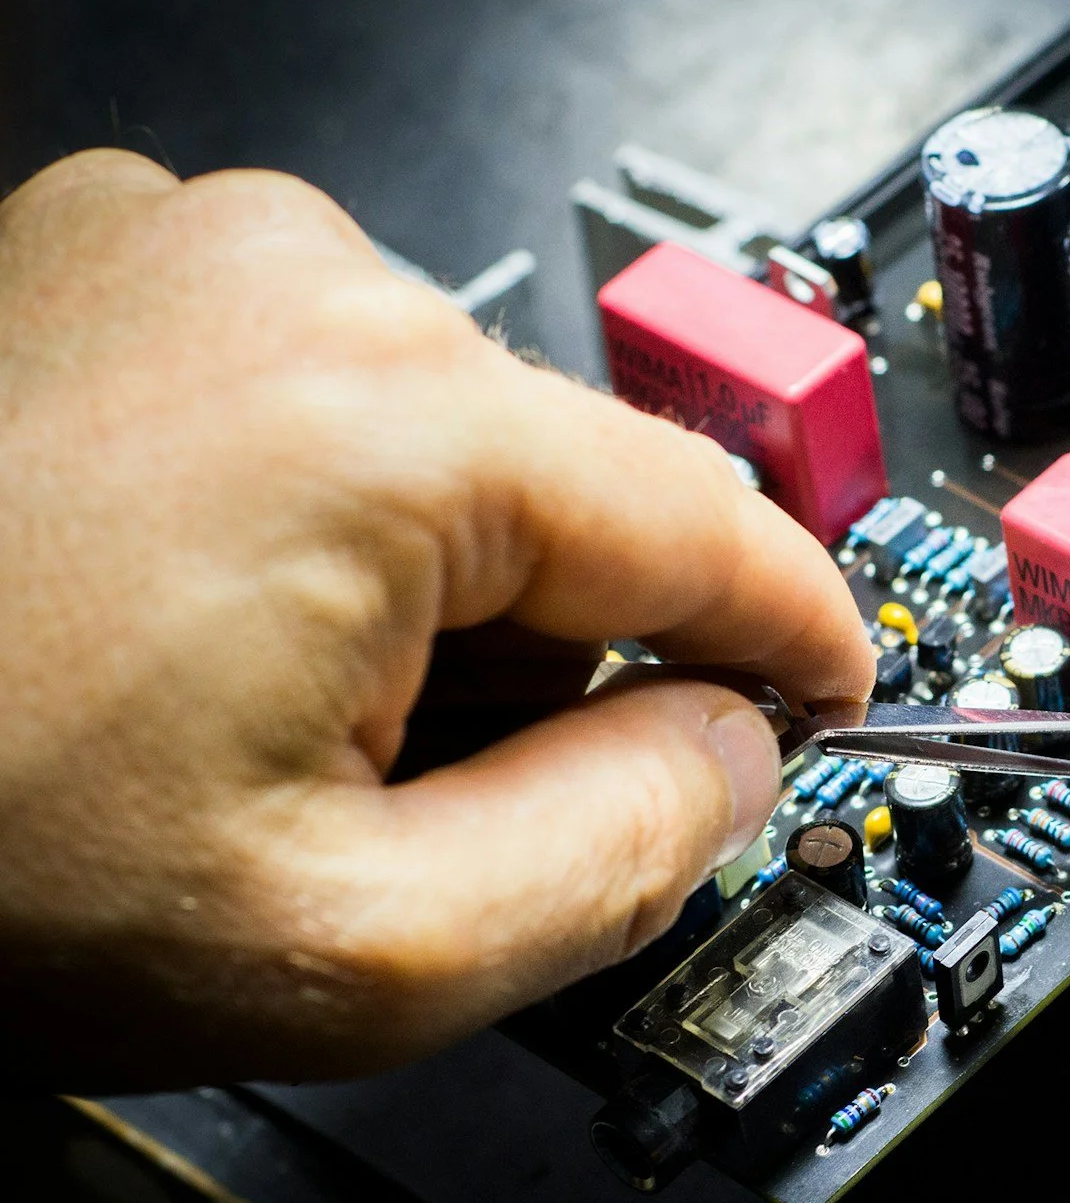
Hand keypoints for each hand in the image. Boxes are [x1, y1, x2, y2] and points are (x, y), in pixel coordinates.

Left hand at [0, 150, 871, 1089]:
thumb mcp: (344, 954)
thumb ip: (615, 864)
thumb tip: (732, 765)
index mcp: (378, 420)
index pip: (713, 529)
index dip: (798, 644)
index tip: (829, 700)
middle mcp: (290, 275)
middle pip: (575, 490)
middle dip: (560, 653)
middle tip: (431, 799)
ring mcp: (177, 248)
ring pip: (450, 444)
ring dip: (433, 590)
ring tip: (273, 721)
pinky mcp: (107, 266)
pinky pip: (318, 394)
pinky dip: (322, 518)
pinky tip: (207, 629)